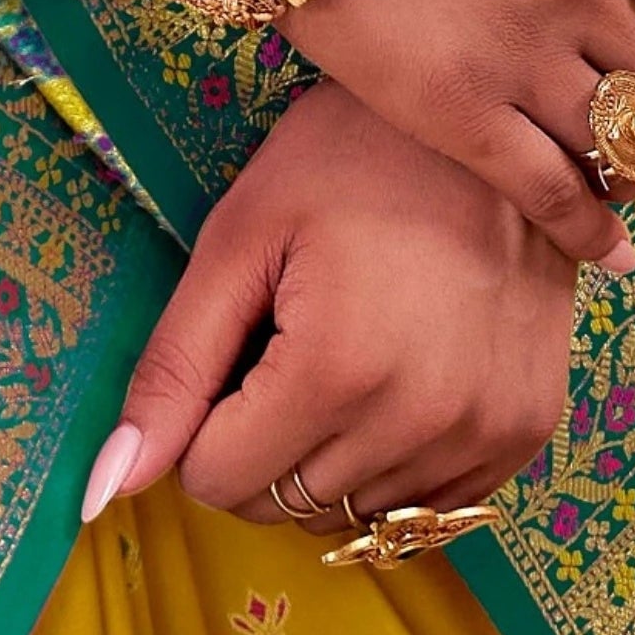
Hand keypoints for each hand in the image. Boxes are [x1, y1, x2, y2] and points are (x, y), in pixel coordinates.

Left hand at [81, 78, 578, 528]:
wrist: (489, 118)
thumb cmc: (350, 155)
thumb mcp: (241, 236)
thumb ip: (174, 365)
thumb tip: (109, 485)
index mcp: (337, 370)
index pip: (218, 480)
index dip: (203, 420)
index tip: (234, 346)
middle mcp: (419, 423)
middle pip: (283, 505)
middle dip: (259, 441)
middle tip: (285, 339)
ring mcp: (484, 435)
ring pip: (353, 516)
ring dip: (327, 454)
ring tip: (347, 346)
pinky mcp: (524, 433)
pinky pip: (426, 504)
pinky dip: (393, 458)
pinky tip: (399, 370)